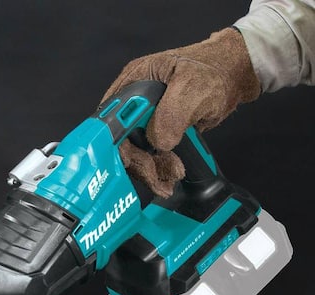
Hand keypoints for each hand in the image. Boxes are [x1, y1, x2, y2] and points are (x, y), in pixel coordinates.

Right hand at [102, 27, 260, 196]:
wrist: (232, 77)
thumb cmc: (215, 70)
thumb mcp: (194, 88)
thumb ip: (172, 114)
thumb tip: (158, 142)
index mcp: (133, 81)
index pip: (110, 118)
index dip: (116, 141)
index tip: (130, 159)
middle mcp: (132, 101)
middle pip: (120, 141)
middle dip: (138, 162)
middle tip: (157, 174)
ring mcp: (142, 118)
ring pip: (133, 153)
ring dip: (150, 170)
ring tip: (171, 176)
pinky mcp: (152, 132)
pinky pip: (147, 156)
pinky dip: (157, 169)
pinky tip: (169, 173)